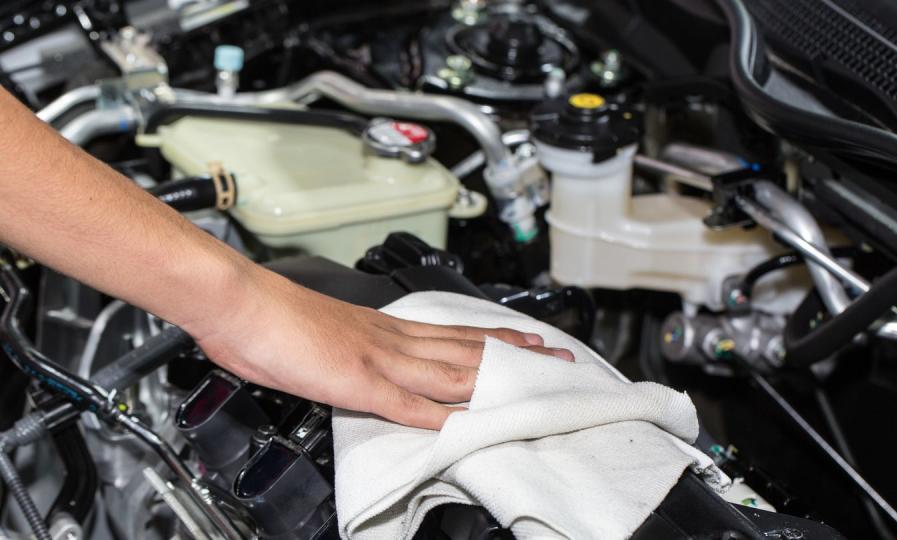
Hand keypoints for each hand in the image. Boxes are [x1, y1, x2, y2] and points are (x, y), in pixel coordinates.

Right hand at [190, 267, 573, 429]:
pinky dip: (438, 414)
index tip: (524, 344)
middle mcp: (390, 339)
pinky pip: (406, 403)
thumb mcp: (325, 336)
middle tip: (555, 358)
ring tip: (534, 380)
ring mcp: (377, 359)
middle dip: (515, 357)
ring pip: (450, 370)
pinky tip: (464, 422)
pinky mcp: (356, 381)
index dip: (493, 342)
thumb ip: (354, 353)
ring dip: (496, 378)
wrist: (240, 301)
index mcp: (383, 329)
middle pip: (465, 349)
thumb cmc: (274, 316)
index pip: (451, 335)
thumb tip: (367, 367)